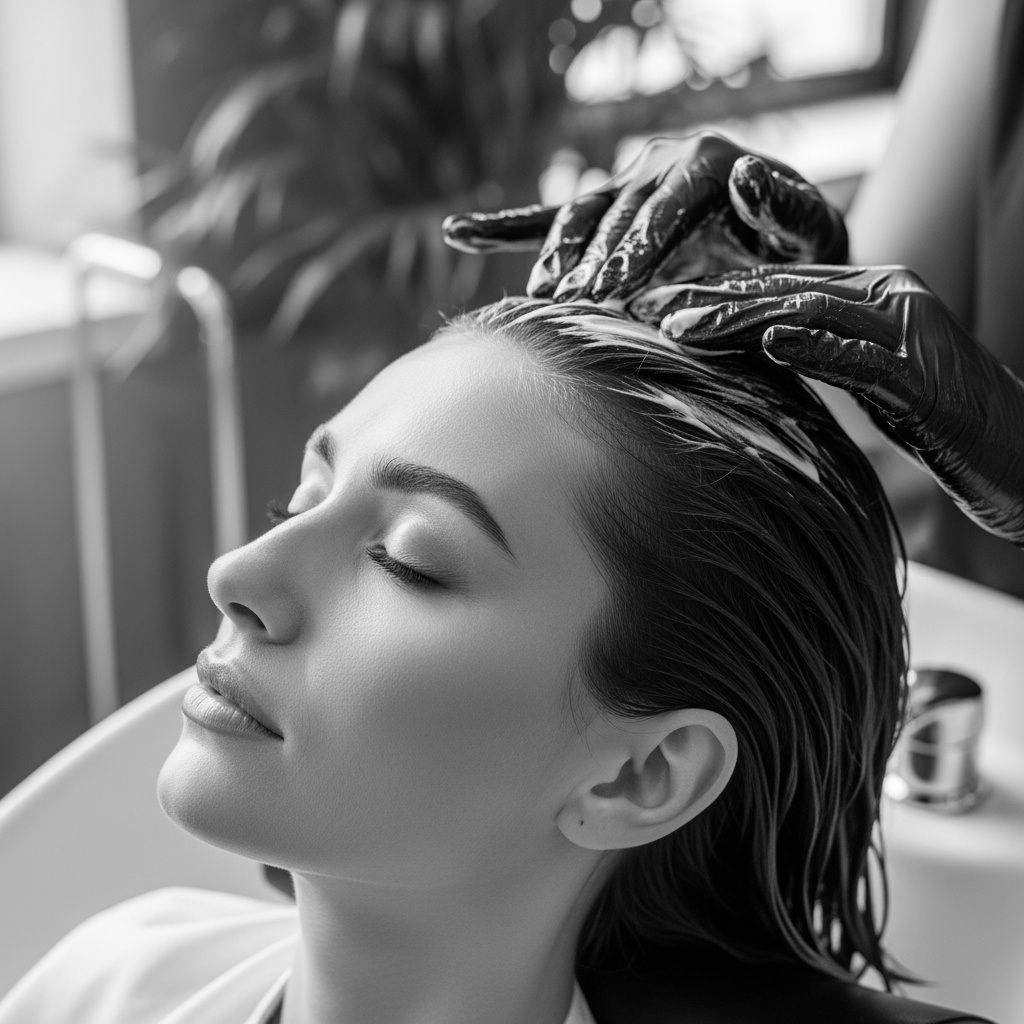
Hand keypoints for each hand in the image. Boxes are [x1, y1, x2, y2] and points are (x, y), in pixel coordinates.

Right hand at [441, 133, 847, 300]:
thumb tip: (745, 174)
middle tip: (573, 308)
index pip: (661, 208)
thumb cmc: (800, 245)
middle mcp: (659, 162)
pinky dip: (505, 228)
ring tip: (541, 298)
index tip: (613, 292)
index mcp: (706, 162)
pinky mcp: (606, 208)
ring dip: (556, 257)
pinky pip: (549, 217)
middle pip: (614, 216)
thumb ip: (785, 204)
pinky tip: (461, 235)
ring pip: (578, 216)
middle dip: (592, 263)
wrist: (784, 242)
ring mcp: (626, 183)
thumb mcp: (812, 229)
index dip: (636, 248)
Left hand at [628, 265, 1023, 545]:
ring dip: (740, 320)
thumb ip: (821, 357)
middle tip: (644, 306)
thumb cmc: (941, 417)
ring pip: (811, 314)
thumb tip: (756, 357)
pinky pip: (862, 357)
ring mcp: (909, 330)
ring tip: (682, 326)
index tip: (654, 302)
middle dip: (709, 299)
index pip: (780, 287)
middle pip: (785, 291)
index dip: (714, 293)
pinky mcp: (924, 375)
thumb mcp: (870, 380)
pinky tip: (770, 345)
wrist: (1020, 446)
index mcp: (871, 294)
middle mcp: (889, 296)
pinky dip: (815, 347)